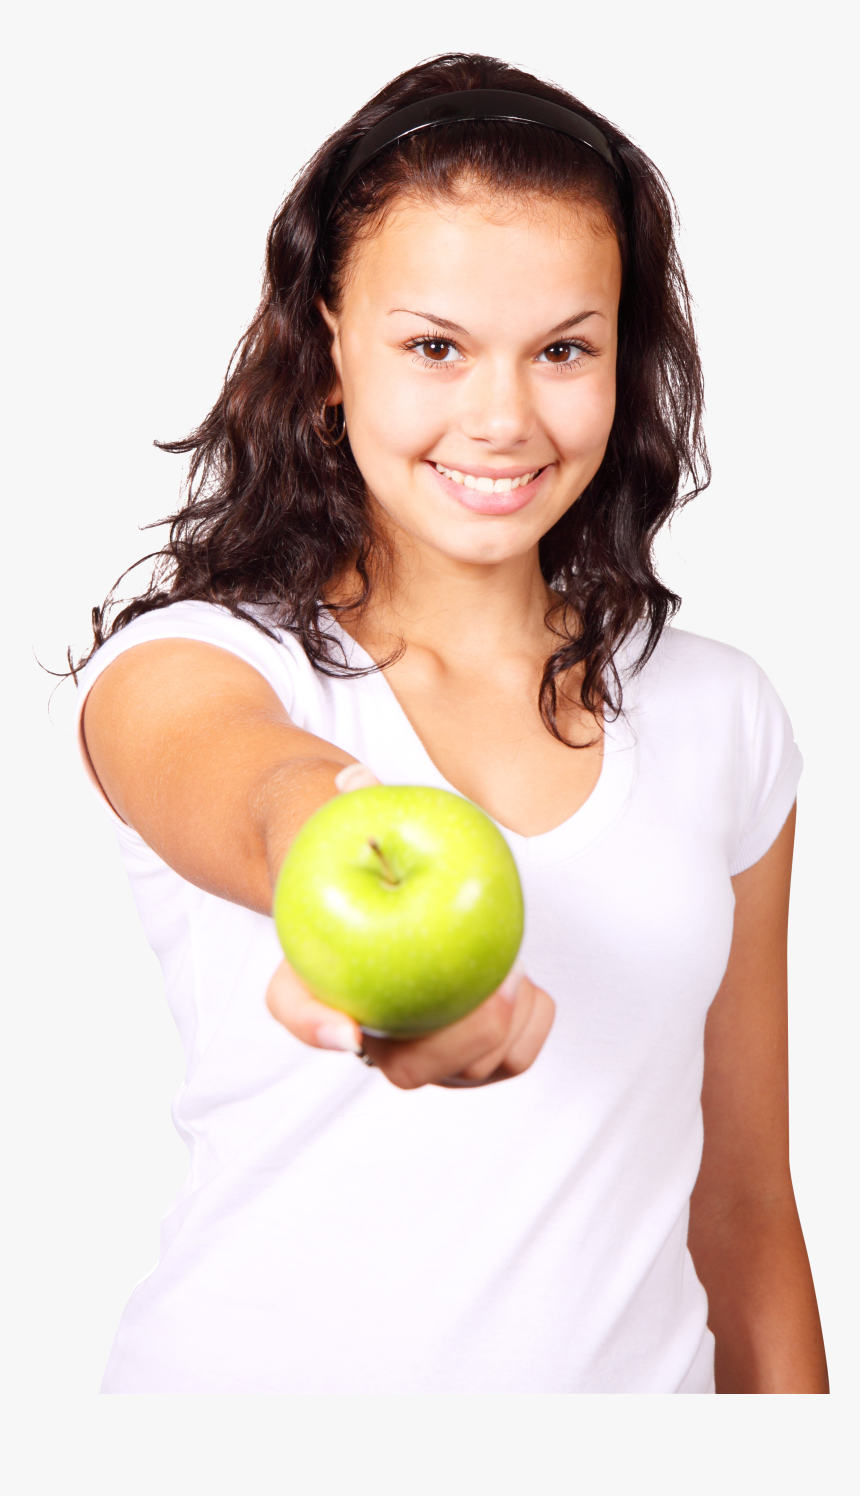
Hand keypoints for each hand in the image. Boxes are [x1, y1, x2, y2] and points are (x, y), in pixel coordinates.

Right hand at [265, 762, 555, 1087]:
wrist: (403, 891)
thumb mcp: (356, 823)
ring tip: (515, 973)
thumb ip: (355, 801)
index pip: (298, 1014)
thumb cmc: (372, 855)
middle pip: (403, 1069)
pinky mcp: (472, 1052)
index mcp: (314, 984)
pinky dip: (528, 1029)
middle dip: (456, 1044)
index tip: (348, 1029)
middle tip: (497, 993)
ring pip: (464, 1073)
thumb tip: (355, 779)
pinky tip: (529, 988)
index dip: (315, 1029)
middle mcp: (367, 1033)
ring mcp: (422, 1050)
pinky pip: (509, 1060)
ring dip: (501, 1033)